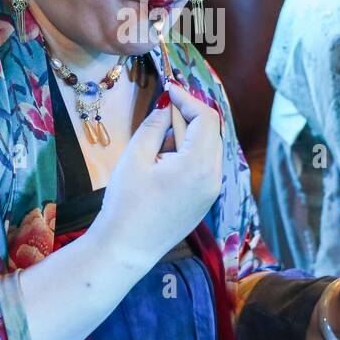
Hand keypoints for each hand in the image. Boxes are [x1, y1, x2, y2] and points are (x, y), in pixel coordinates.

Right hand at [95, 82, 223, 269]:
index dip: (187, 99)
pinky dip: (191, 153)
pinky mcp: (205, 201)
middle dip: (189, 115)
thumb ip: (154, 126)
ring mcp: (212, 191)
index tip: (168, 89)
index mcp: (198, 164)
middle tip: (162, 110)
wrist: (127, 249)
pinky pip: (206, 166)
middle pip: (212, 131)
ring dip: (189, 135)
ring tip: (159, 140)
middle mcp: (213, 177)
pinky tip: (165, 160)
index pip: (205, 117)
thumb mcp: (135, 157)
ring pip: (210, 148)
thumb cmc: (126, 203)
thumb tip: (166, 105)